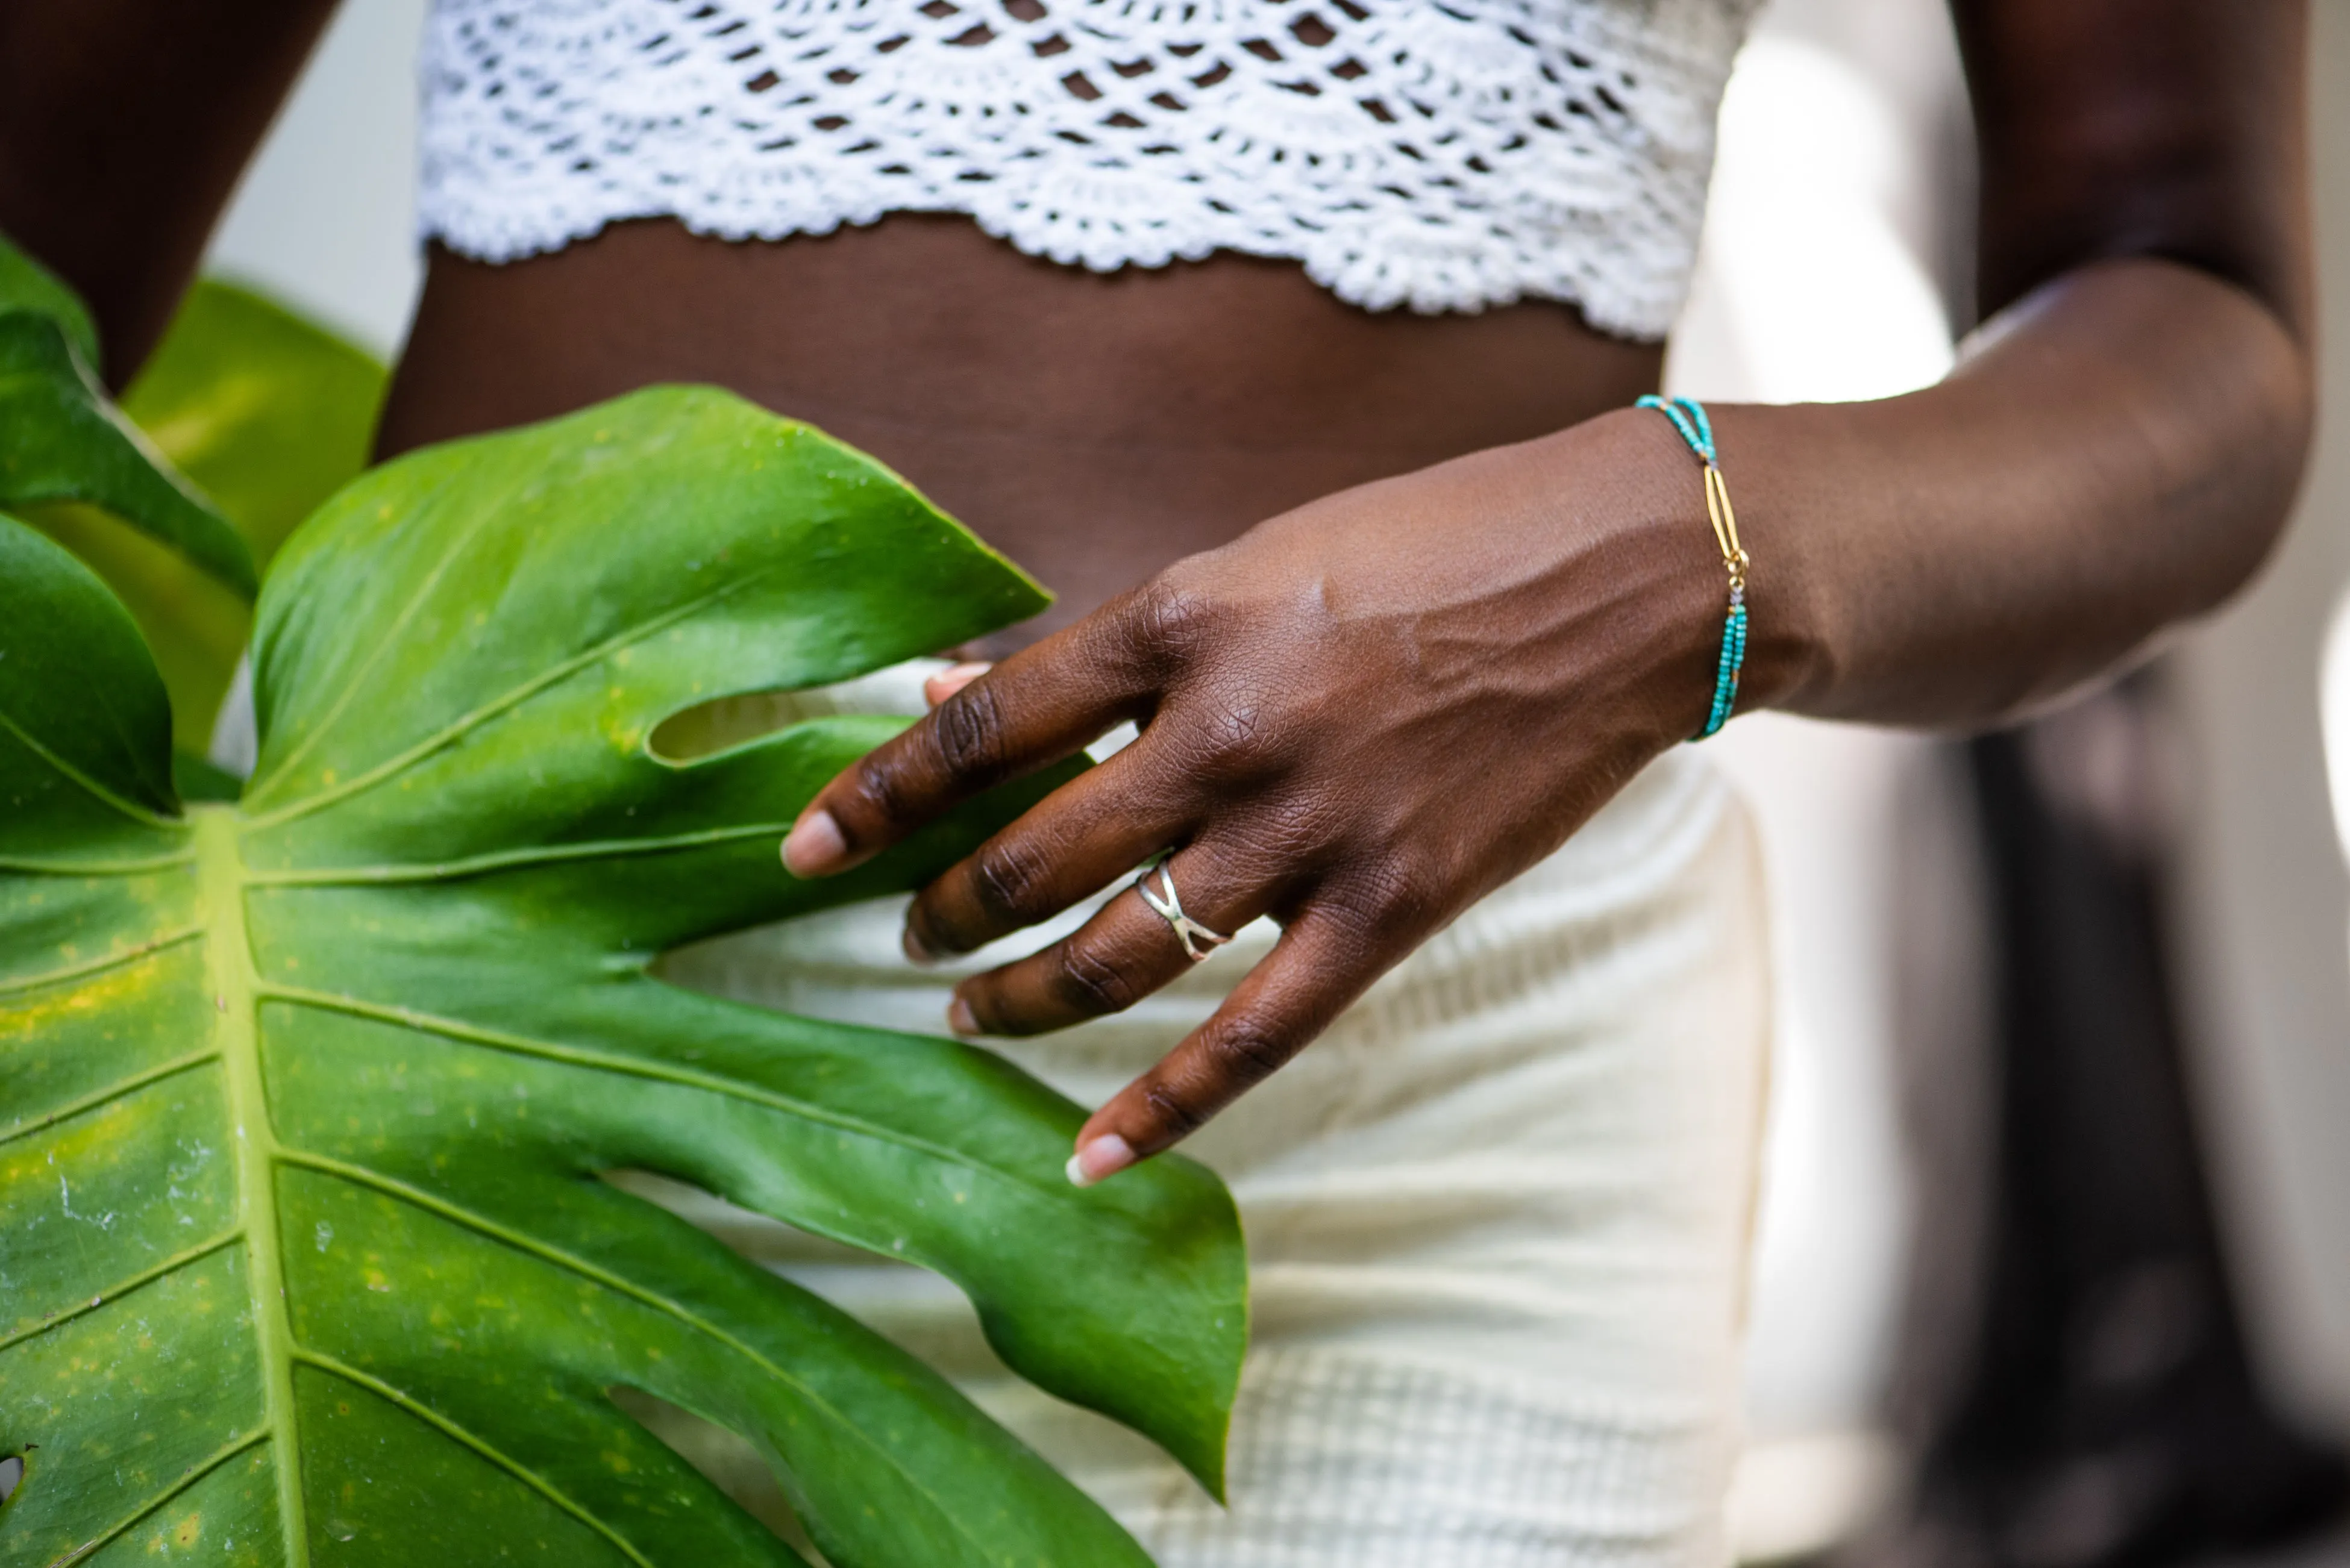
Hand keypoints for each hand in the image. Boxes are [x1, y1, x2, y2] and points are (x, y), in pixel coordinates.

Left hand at [781, 408, 1735, 1181]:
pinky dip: (1161, 1108)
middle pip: (1032, 854)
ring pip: (1117, 955)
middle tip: (903, 936)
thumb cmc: (1437, 542)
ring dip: (1018, 998)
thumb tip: (954, 687)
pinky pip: (1250, 1038)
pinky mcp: (1390, 911)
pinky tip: (1087, 1156)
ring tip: (966, 1013)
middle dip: (942, 910)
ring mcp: (1309, 833)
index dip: (872, 794)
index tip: (798, 848)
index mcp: (1183, 623)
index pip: (980, 723)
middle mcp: (1227, 734)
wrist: (1626, 581)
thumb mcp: (1255, 557)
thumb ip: (1113, 644)